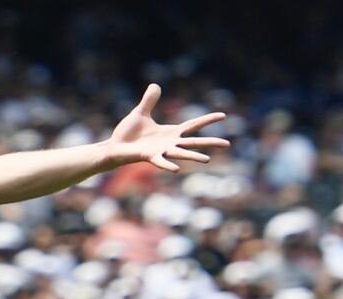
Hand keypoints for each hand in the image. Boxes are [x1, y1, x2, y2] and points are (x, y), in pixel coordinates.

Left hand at [106, 84, 229, 172]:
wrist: (114, 147)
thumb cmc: (127, 133)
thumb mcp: (140, 112)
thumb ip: (149, 100)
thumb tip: (155, 85)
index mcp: (170, 133)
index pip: (193, 125)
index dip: (207, 120)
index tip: (223, 115)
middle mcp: (169, 144)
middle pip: (194, 142)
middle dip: (210, 143)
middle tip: (227, 144)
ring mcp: (160, 151)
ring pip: (181, 153)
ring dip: (194, 156)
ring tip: (207, 159)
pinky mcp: (149, 157)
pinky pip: (161, 161)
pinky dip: (168, 165)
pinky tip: (177, 169)